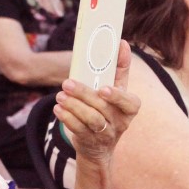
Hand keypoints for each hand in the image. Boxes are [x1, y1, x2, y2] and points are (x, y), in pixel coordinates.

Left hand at [54, 39, 139, 164]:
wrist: (99, 145)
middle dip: (83, 94)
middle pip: (102, 107)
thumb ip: (119, 68)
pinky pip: (78, 130)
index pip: (129, 102)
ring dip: (73, 106)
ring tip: (60, 96)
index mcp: (130, 107)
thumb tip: (122, 43)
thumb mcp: (117, 91)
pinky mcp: (90, 141)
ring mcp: (106, 134)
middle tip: (67, 83)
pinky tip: (58, 108)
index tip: (103, 89)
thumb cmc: (109, 108)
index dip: (117, 96)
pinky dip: (67, 118)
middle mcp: (121, 122)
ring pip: (91, 119)